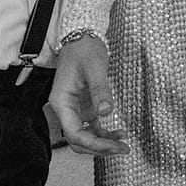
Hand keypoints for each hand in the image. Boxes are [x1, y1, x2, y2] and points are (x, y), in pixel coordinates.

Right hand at [46, 35, 128, 155]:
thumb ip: (100, 90)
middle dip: (99, 148)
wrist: (82, 36)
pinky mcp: (84, 107)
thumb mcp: (95, 67)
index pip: (73, 134)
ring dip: (103, 144)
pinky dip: (104, 134)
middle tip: (122, 149)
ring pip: (85, 137)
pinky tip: (119, 133)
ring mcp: (75, 109)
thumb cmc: (84, 49)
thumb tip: (106, 111)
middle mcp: (65, 108)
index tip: (112, 146)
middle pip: (78, 140)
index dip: (93, 144)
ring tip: (124, 145)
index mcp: (61, 101)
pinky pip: (92, 128)